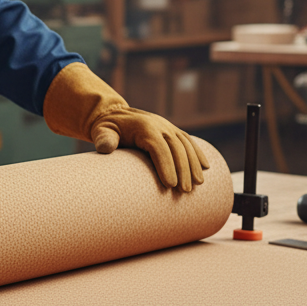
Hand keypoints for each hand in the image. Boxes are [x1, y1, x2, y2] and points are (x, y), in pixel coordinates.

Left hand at [43, 63, 208, 190]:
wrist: (114, 114)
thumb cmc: (107, 128)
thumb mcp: (101, 131)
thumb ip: (103, 138)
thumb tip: (105, 148)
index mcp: (144, 126)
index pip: (159, 146)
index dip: (166, 165)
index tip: (170, 184)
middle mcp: (159, 125)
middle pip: (176, 147)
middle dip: (183, 169)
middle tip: (185, 191)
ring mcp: (167, 127)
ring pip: (186, 145)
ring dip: (194, 164)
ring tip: (197, 184)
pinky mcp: (172, 131)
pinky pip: (188, 141)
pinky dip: (197, 153)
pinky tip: (205, 167)